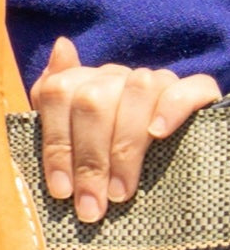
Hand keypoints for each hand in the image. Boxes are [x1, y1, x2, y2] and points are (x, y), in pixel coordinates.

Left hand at [30, 36, 220, 221]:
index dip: (56, 143)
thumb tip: (62, 44)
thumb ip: (53, 98)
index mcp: (83, 80)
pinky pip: (187, 88)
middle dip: (89, 158)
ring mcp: (156, 79)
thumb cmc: (109, 147)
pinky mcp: (196, 91)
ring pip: (136, 91)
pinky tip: (158, 135)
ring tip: (120, 193)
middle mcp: (117, 75)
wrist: (169, 143)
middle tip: (92, 205)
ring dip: (125, 147)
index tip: (62, 190)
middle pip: (93, 100)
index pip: (57, 93)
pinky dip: (170, 109)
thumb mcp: (74, 130)